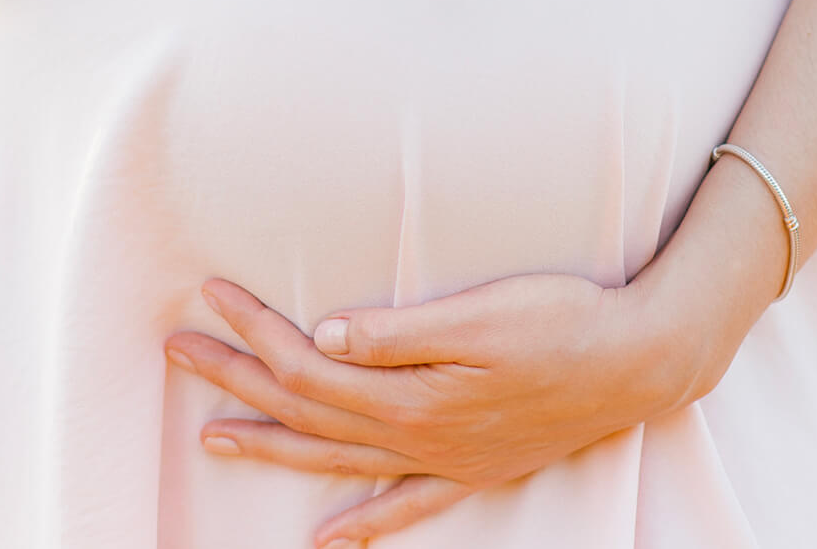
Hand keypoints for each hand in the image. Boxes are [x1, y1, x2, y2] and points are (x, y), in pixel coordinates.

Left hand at [164, 273, 728, 546]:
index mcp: (410, 397)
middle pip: (305, 412)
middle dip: (236, 379)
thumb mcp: (481, 315)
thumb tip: (322, 335)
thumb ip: (397, 332)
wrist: (640, 363)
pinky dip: (363, 524)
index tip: (211, 293)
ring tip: (212, 435)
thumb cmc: (565, 323)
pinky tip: (328, 541)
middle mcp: (417, 439)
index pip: (308, 364)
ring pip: (336, 458)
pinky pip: (405, 506)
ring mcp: (444, 462)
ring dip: (271, 445)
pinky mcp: (473, 468)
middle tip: (176, 350)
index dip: (254, 330)